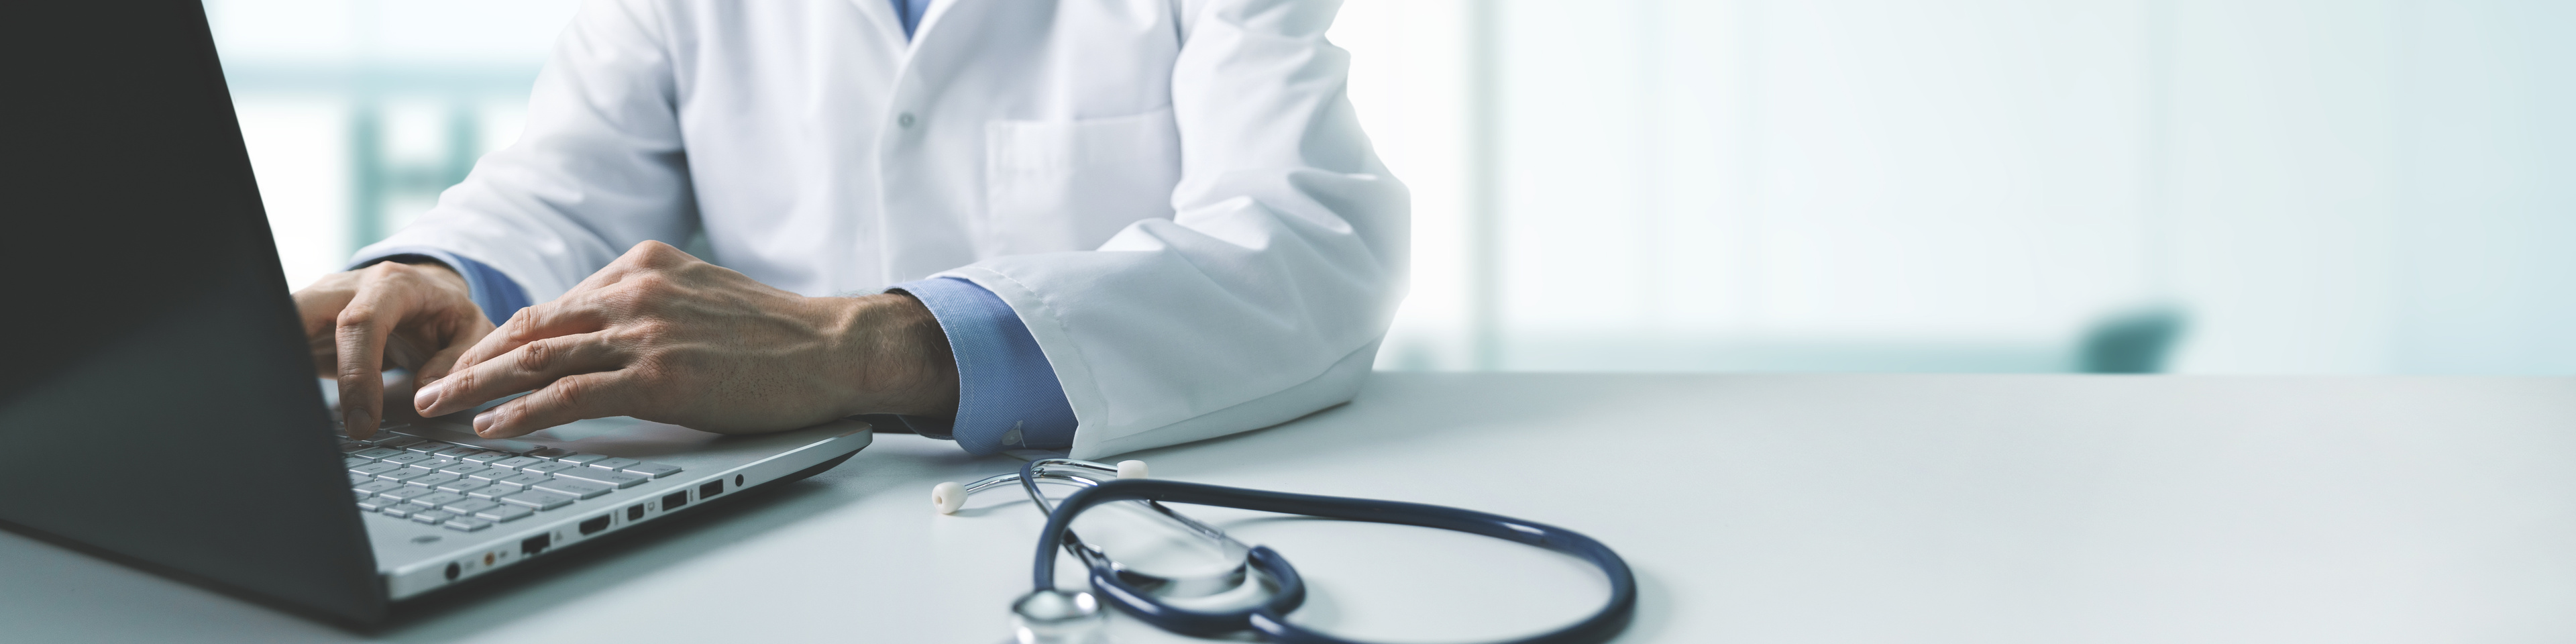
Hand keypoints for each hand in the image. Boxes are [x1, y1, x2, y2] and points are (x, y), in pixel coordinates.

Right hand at [294, 260, 494, 438]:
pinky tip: (284, 406)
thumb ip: (459, 358)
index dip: (357, 374)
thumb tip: (426, 392)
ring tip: (287, 416)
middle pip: (299, 313)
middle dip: (290, 358)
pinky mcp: (301, 326)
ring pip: (278, 327)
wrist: (423, 292)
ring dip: (277, 367)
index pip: (361, 323)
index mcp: (391, 285)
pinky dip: (279, 375)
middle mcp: (345, 288)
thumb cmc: (445, 312)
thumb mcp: (471, 328)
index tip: (363, 421)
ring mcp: (317, 304)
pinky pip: (281, 347)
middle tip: (302, 416)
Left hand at [412, 241, 959, 437]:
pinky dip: (523, 411)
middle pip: (531, 327)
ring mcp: (645, 331)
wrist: (832, 347)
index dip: (501, 339)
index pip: (554, 306)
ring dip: (477, 386)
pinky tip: (494, 426)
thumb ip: (648, 305)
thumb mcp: (702, 298)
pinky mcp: (659, 375)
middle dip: (471, 361)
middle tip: (428, 389)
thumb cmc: (775, 334)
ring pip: (538, 358)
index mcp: (643, 266)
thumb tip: (600, 335)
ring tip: (437, 410)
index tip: (469, 364)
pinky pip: (572, 394)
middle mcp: (636, 290)